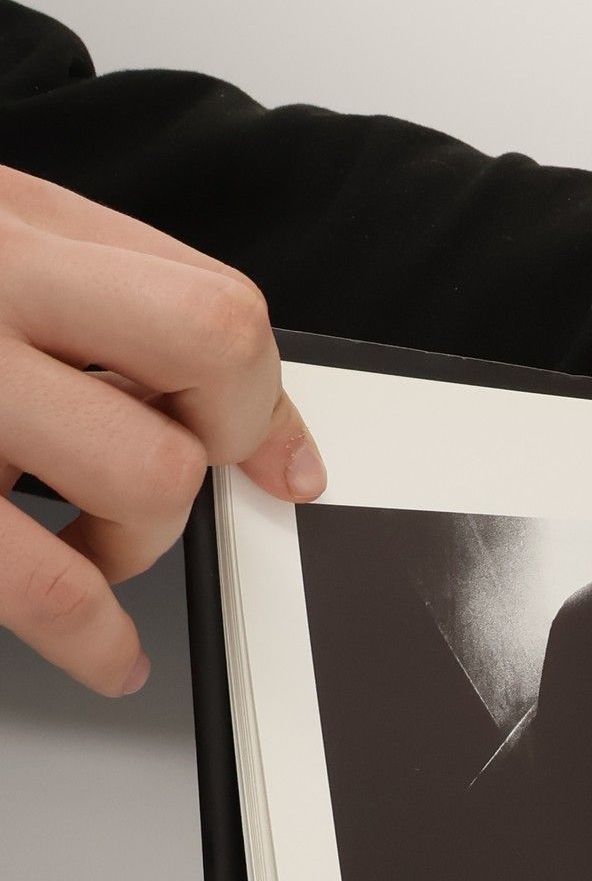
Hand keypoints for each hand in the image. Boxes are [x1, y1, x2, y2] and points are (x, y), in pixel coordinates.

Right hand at [0, 166, 326, 695]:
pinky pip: (38, 578)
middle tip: (175, 484)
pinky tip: (106, 657)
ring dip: (139, 539)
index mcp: (3, 223)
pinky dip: (95, 638)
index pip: (210, 299)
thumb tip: (252, 423)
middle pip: (207, 348)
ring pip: (143, 470)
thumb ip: (97, 297)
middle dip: (217, 436)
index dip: (261, 394)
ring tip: (87, 549)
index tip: (274, 458)